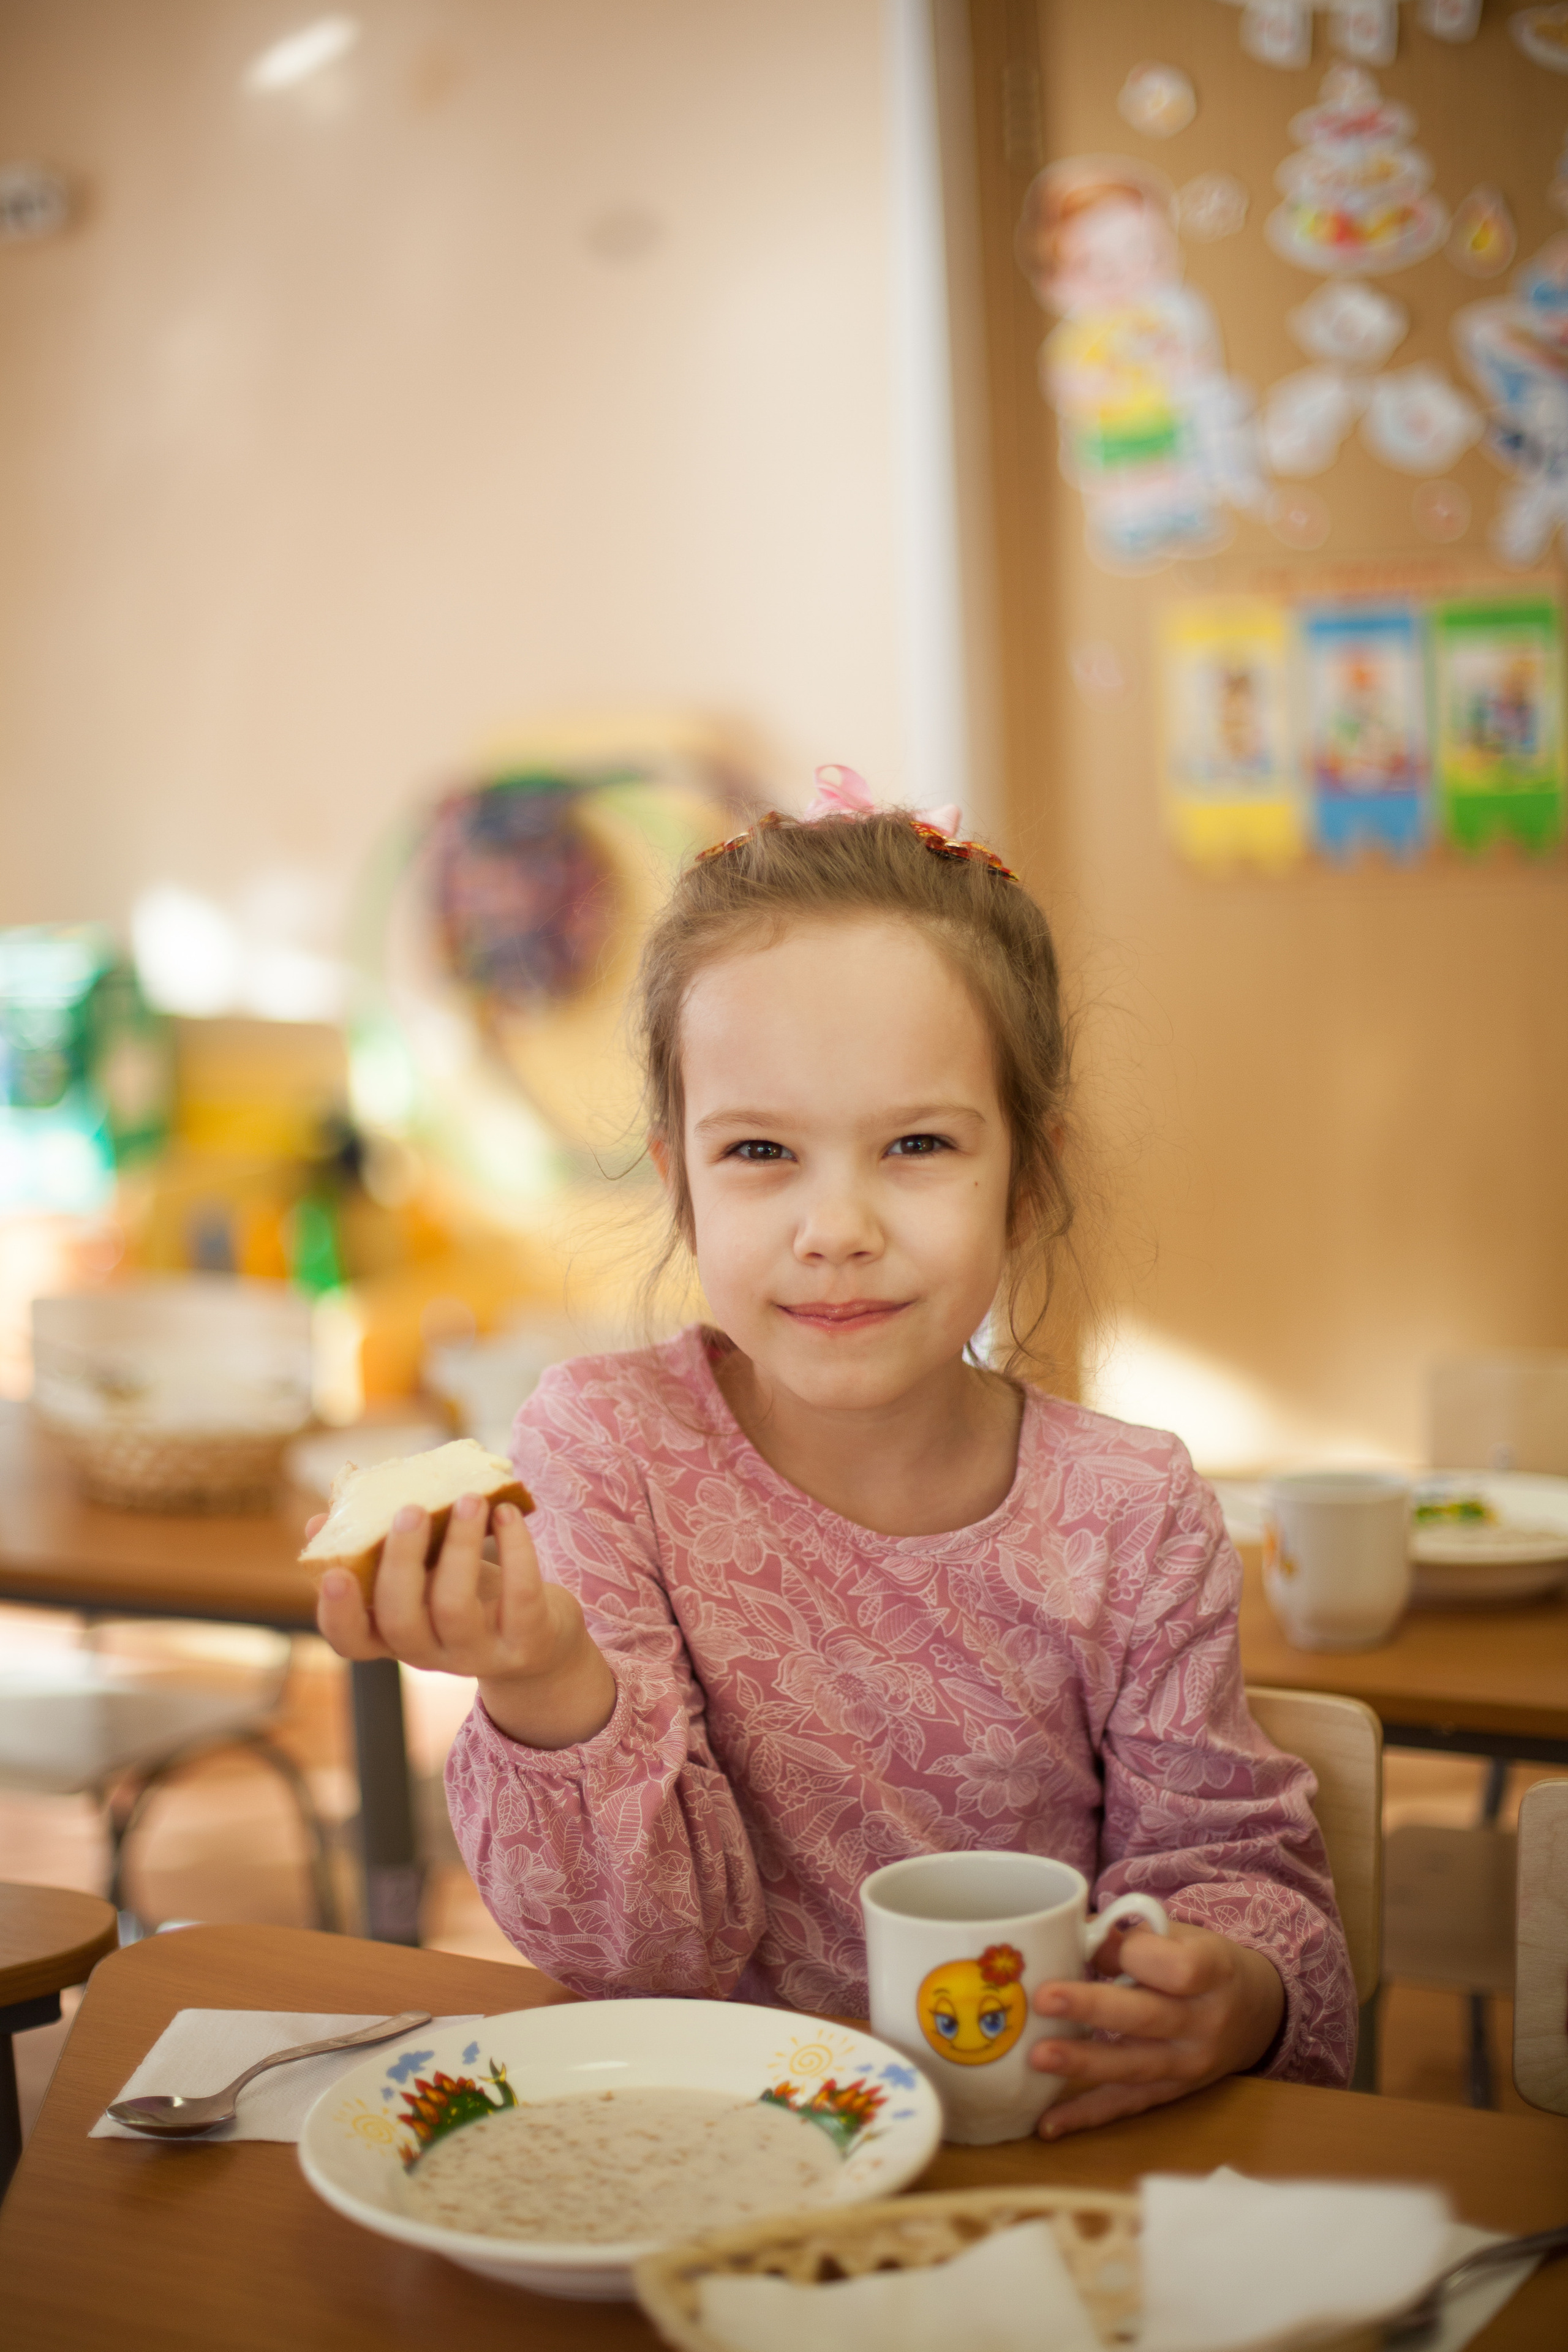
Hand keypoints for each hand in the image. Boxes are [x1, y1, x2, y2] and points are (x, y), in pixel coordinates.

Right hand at [311, 1496, 616, 1749]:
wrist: (540, 1641)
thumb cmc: (468, 1595)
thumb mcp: (424, 1577)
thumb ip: (380, 1551)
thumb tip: (320, 1520)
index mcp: (395, 1636)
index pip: (351, 1641)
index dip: (338, 1613)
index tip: (335, 1572)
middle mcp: (431, 1654)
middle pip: (400, 1621)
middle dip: (401, 1562)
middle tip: (410, 1510)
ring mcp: (479, 1653)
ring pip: (455, 1607)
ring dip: (461, 1546)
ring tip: (470, 1498)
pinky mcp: (527, 1642)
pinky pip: (520, 1596)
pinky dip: (515, 1549)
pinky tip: (507, 1512)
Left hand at [1030, 1921, 1284, 2139]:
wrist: (1256, 2012)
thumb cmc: (1206, 1962)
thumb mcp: (1183, 1936)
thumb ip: (1133, 1936)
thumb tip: (1074, 1935)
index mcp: (1213, 1971)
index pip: (1176, 1968)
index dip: (1135, 1954)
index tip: (1100, 1943)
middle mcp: (1206, 2023)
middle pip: (1149, 2017)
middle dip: (1093, 2008)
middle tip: (1043, 1998)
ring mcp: (1189, 2065)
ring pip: (1135, 2066)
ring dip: (1084, 2064)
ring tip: (1037, 2057)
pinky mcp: (1172, 2093)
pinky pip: (1127, 2105)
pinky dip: (1087, 2115)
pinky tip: (1048, 2123)